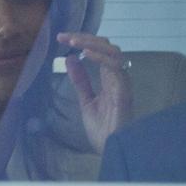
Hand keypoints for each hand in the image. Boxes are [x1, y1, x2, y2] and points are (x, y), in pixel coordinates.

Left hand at [57, 32, 132, 153]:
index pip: (98, 50)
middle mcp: (117, 76)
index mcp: (109, 78)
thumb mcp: (86, 100)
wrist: (110, 149)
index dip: (82, 41)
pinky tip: (85, 54)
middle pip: (106, 46)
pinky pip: (115, 67)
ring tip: (73, 42)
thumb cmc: (103, 129)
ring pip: (112, 52)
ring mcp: (122, 82)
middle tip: (63, 36)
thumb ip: (80, 81)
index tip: (62, 37)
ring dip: (92, 43)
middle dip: (85, 37)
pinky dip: (101, 57)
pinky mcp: (124, 90)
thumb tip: (69, 59)